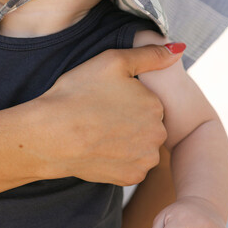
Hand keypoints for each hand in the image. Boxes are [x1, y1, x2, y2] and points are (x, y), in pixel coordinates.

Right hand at [33, 44, 182, 185]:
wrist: (50, 134)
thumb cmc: (77, 93)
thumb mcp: (113, 61)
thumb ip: (149, 54)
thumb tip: (178, 49)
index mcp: (156, 104)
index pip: (147, 100)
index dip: (125, 98)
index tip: (104, 99)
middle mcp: (158, 134)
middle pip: (146, 124)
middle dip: (129, 120)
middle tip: (100, 115)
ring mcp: (145, 159)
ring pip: (141, 145)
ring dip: (126, 141)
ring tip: (98, 132)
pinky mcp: (131, 178)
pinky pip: (130, 165)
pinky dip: (118, 159)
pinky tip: (99, 149)